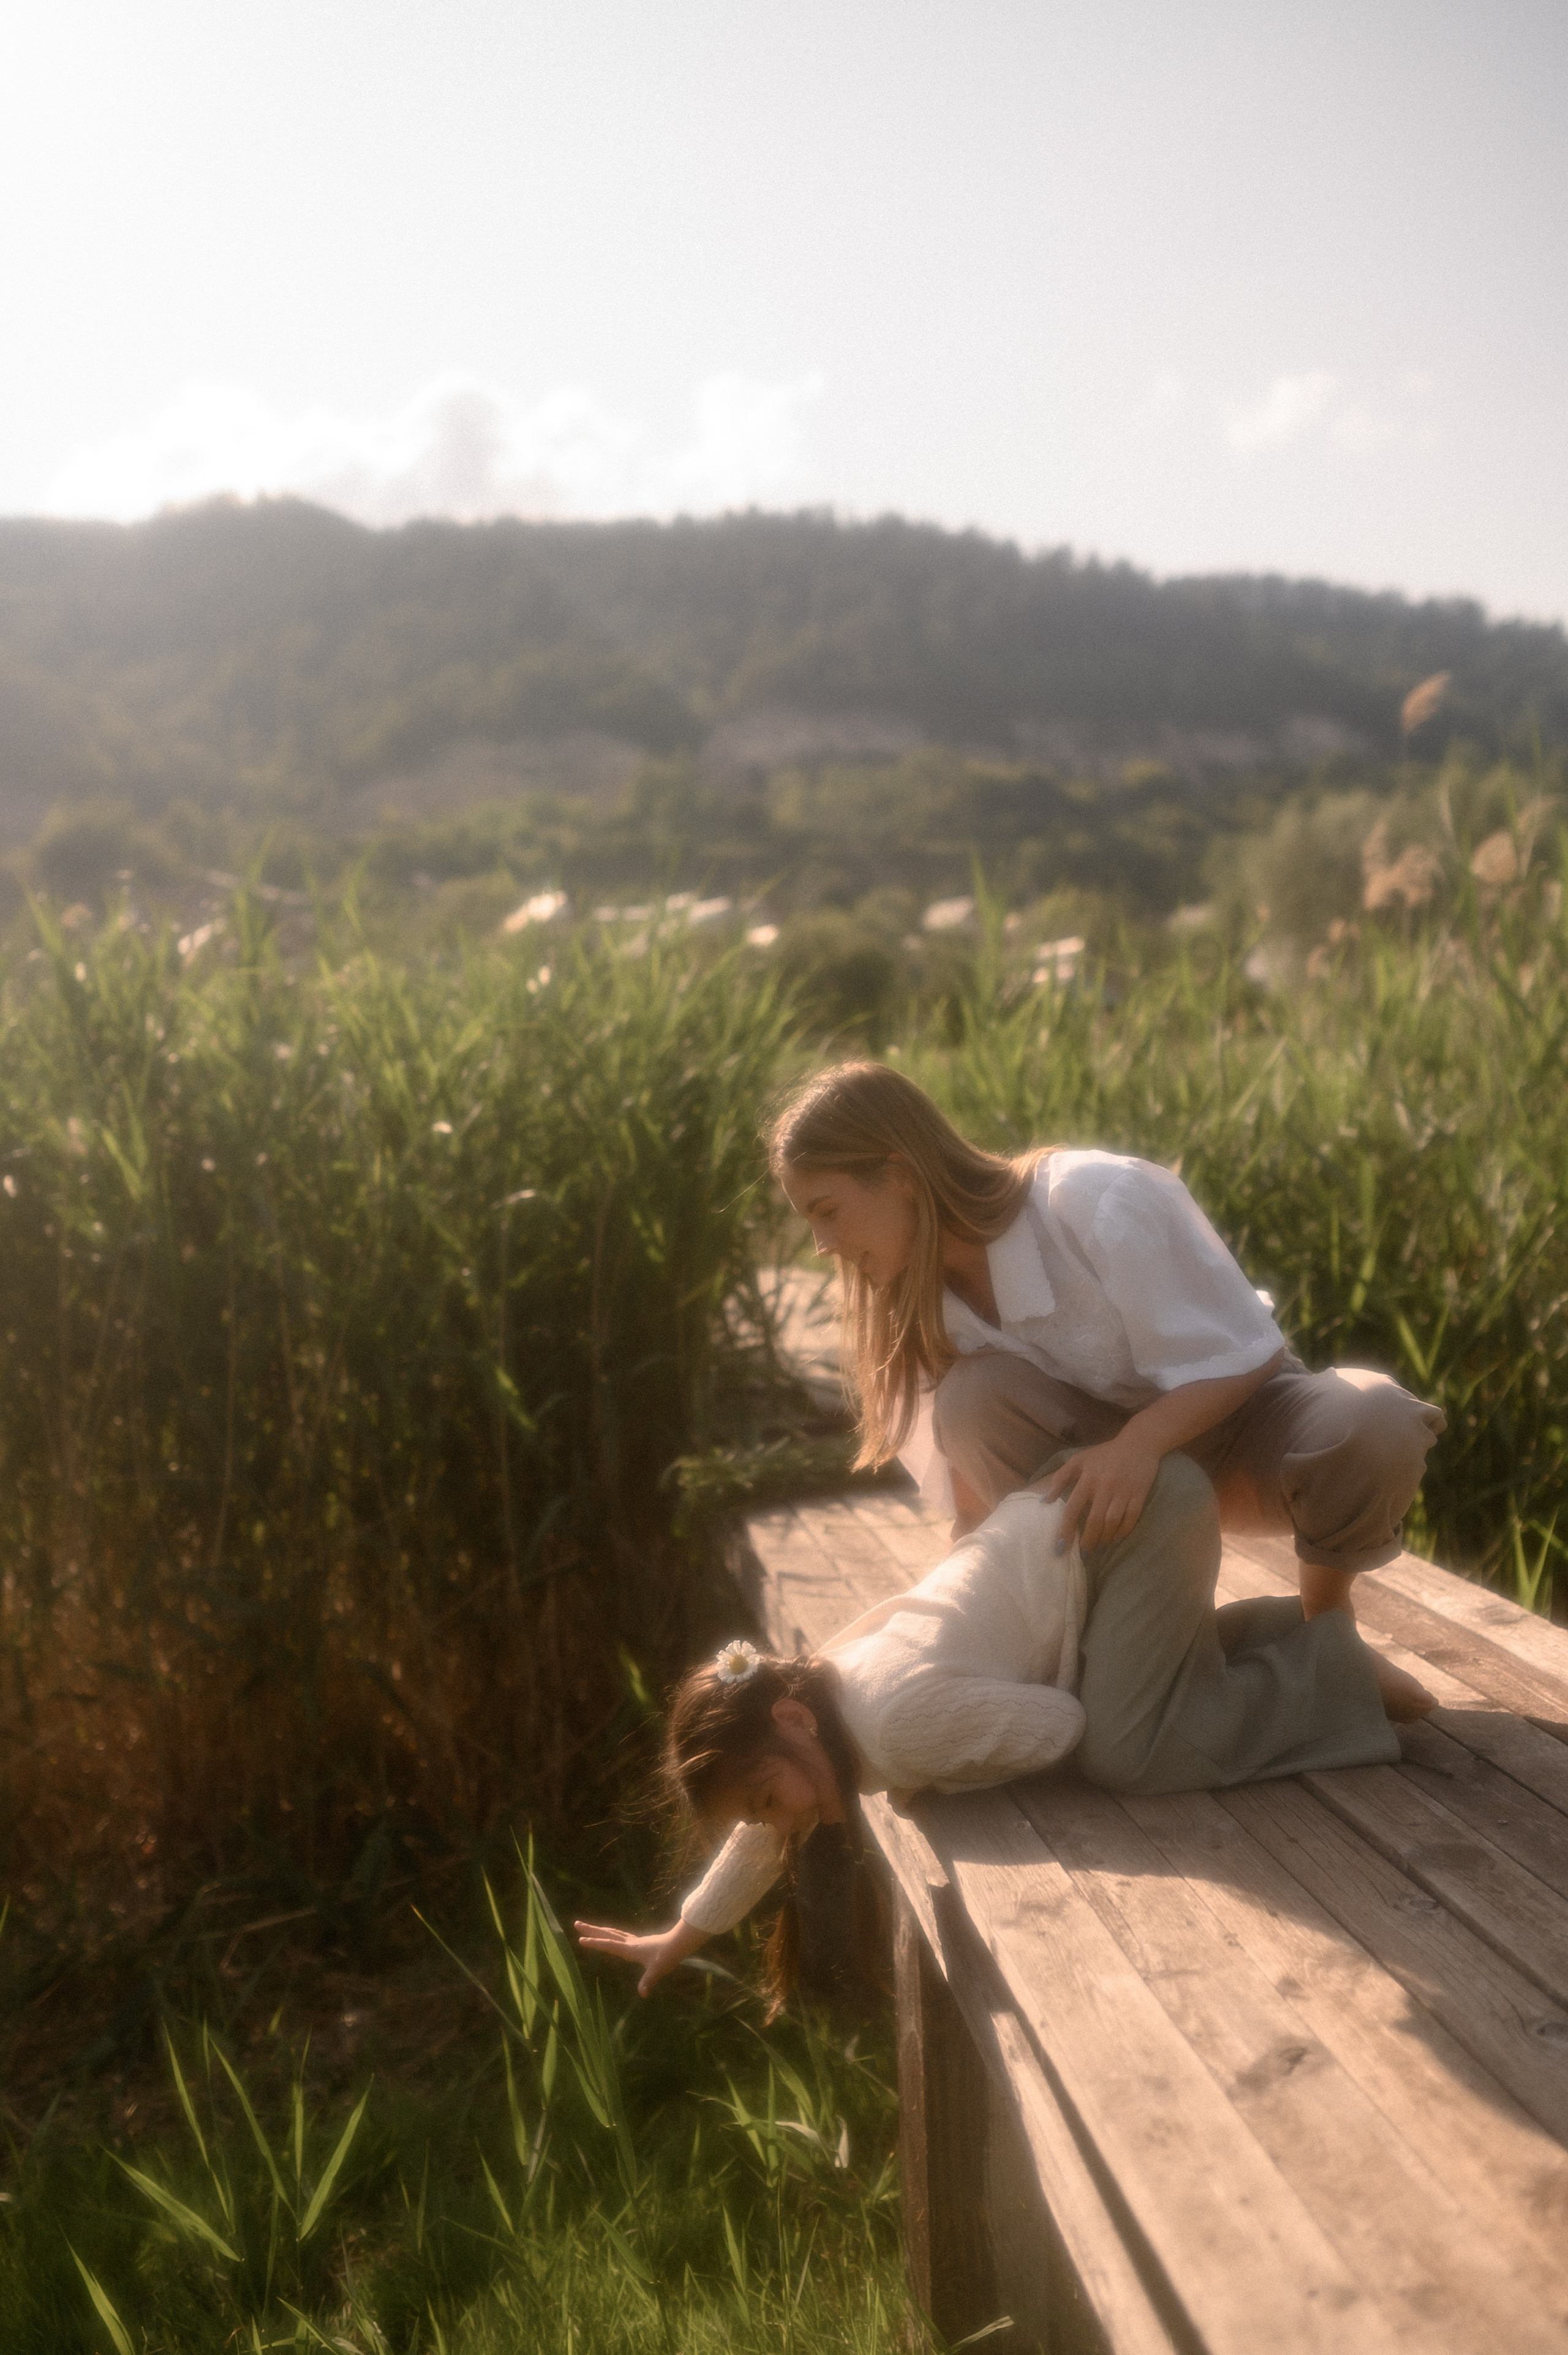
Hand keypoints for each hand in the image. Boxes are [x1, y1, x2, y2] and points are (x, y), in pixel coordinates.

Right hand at [573, 1917, 704, 1996]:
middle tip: (576, 1923)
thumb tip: (643, 1994)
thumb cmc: (667, 1956)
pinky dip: (611, 1933)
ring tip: (589, 1927)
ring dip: (600, 1929)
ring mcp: (634, 1941)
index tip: (580, 1940)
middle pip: (607, 1933)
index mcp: (630, 1949)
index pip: (609, 1945)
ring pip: (613, 1932)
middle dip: (591, 1929)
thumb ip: (648, 1981)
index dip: (595, 1943)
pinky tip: (612, 1935)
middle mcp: (630, 1942)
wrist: (679, 1943)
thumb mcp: (657, 1970)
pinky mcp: (639, 1942)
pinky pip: (620, 1935)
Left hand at [1038, 1432, 1161, 1552]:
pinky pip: (1132, 1517)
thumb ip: (1060, 1478)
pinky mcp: (1140, 1493)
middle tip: (1083, 1555)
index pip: (1073, 1508)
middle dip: (1087, 1540)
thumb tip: (1044, 1501)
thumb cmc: (1105, 1454)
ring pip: (1113, 1521)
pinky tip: (1117, 1538)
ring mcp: (1123, 1490)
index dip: (1066, 1529)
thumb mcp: (1079, 1460)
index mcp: (1087, 1478)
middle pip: (1094, 1519)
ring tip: (1099, 1548)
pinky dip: (1124, 1530)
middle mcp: (1105, 1486)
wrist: (1139, 1443)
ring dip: (1105, 1538)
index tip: (1060, 1548)